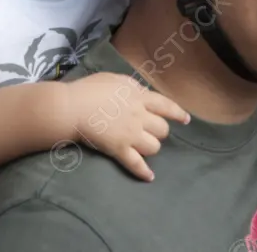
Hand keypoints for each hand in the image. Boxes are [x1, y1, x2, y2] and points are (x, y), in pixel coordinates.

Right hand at [66, 72, 189, 181]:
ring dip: (151, 147)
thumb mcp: (114, 79)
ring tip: (143, 147)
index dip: (177, 113)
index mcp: (139, 97)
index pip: (166, 105)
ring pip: (154, 146)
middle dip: (159, 131)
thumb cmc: (89, 89)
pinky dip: (144, 172)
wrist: (72, 108)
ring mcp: (131, 134)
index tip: (185, 119)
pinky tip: (149, 177)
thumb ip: (131, 85)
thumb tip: (141, 91)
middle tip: (150, 131)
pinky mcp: (119, 149)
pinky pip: (136, 164)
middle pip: (162, 129)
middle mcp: (139, 116)